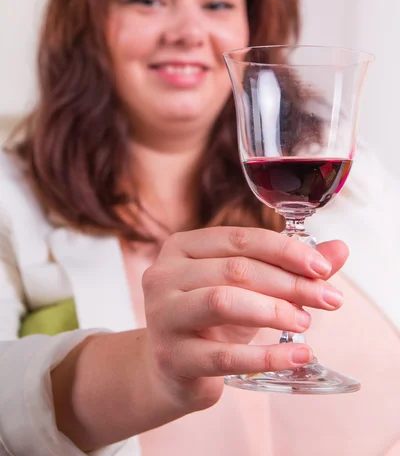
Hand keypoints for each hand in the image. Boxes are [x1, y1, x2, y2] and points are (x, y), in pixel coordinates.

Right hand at [142, 226, 347, 412]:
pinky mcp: (173, 357)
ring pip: (224, 301)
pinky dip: (267, 356)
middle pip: (236, 269)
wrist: (168, 371)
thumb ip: (288, 268)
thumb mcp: (245, 289)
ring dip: (274, 311)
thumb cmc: (208, 321)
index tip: (322, 267)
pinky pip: (225, 355)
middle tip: (328, 298)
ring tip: (305, 322)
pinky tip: (298, 357)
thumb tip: (338, 250)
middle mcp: (165, 274)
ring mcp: (164, 315)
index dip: (285, 250)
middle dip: (289, 283)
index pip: (240, 239)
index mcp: (182, 247)